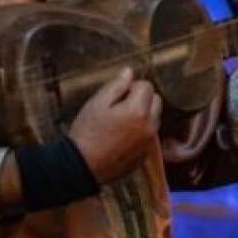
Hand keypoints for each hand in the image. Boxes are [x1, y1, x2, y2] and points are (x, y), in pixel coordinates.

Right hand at [69, 67, 161, 183]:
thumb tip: (129, 72)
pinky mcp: (146, 153)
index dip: (131, 87)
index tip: (117, 96)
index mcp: (138, 111)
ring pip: (153, 118)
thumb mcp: (97, 103)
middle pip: (155, 101)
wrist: (82, 166)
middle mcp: (150, 126)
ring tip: (117, 124)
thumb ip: (116, 86)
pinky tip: (120, 138)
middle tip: (117, 108)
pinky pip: (148, 135)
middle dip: (141, 99)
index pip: (147, 86)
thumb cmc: (87, 132)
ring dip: (141, 115)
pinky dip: (139, 132)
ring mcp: (149, 141)